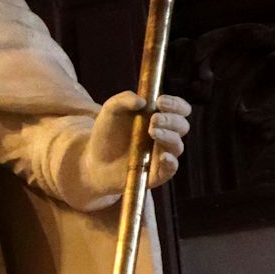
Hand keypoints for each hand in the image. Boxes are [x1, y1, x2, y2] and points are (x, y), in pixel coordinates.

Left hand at [76, 90, 191, 206]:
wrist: (92, 161)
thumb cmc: (106, 134)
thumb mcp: (111, 110)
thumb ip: (124, 99)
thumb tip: (142, 101)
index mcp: (159, 118)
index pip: (180, 109)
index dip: (176, 104)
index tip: (160, 101)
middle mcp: (164, 136)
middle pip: (182, 126)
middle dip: (171, 120)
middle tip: (154, 119)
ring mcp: (161, 155)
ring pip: (177, 146)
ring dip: (168, 136)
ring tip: (151, 132)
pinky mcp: (156, 174)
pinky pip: (171, 169)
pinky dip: (170, 162)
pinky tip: (163, 156)